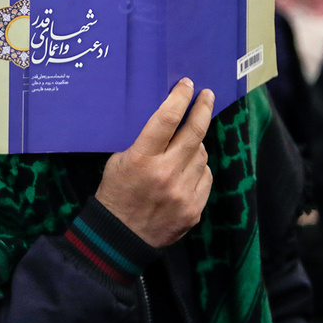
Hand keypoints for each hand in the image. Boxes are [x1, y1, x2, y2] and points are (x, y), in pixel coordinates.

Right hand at [95, 78, 214, 248]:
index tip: (187, 85)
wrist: (119, 237)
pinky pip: (205, 177)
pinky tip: (187, 170)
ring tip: (186, 145)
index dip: (179, 98)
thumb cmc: (115, 194)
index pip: (166, 120)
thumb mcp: (118, 162)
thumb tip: (168, 124)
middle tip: (207, 96)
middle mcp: (165, 174)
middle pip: (194, 133)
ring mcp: (183, 193)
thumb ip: (143, 145)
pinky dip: (198, 169)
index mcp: (141, 159)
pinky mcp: (194, 209)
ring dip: (196, 145)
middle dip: (202, 109)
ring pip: (201, 155)